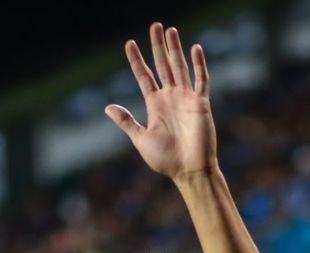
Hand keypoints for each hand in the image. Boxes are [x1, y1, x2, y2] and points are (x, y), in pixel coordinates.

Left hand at [106, 23, 216, 180]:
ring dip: (175, 49)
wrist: (189, 170)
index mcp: (154, 105)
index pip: (144, 76)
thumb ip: (127, 121)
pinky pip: (201, 80)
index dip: (136, 60)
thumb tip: (108, 107)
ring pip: (180, 67)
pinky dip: (199, 64)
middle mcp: (170, 98)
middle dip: (158, 46)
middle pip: (162, 65)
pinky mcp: (201, 104)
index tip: (130, 43)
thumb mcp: (141, 139)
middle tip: (155, 26)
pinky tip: (195, 48)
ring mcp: (186, 99)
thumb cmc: (165, 160)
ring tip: (170, 30)